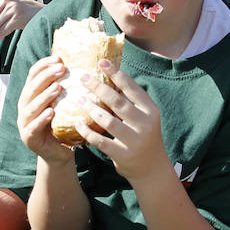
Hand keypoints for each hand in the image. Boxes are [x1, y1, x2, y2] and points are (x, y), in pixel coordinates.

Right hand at [16, 56, 74, 163]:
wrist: (58, 153)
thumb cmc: (62, 124)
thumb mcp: (62, 104)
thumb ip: (64, 87)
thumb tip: (82, 65)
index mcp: (31, 95)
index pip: (33, 75)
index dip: (44, 65)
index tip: (59, 58)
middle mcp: (24, 107)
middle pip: (32, 88)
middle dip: (46, 76)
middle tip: (61, 69)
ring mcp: (24, 123)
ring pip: (32, 107)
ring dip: (44, 96)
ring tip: (57, 88)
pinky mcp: (29, 138)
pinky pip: (33, 127)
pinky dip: (41, 119)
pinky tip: (51, 112)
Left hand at [77, 62, 167, 181]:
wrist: (152, 168)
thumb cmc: (143, 136)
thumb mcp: (144, 117)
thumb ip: (131, 102)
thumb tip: (109, 77)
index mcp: (151, 110)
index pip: (132, 88)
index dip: (116, 74)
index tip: (101, 62)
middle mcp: (145, 124)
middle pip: (118, 102)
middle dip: (99, 87)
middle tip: (83, 77)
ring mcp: (134, 140)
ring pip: (108, 121)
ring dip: (91, 108)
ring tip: (78, 98)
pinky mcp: (123, 154)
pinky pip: (101, 141)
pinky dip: (88, 131)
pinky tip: (78, 123)